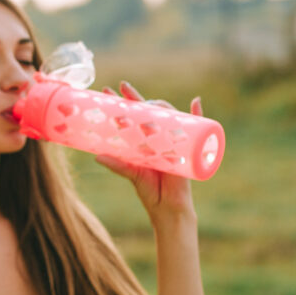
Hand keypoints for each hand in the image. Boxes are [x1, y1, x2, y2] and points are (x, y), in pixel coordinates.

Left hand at [96, 81, 200, 222]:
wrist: (169, 208)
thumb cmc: (151, 191)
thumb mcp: (133, 174)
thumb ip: (117, 164)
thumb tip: (97, 156)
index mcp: (143, 141)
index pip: (131, 117)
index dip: (121, 103)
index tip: (108, 91)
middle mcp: (158, 138)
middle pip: (148, 111)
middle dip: (136, 97)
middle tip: (122, 86)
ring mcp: (173, 141)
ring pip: (168, 117)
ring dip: (160, 105)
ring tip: (149, 101)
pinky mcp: (188, 149)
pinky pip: (196, 129)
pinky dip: (198, 114)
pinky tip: (196, 102)